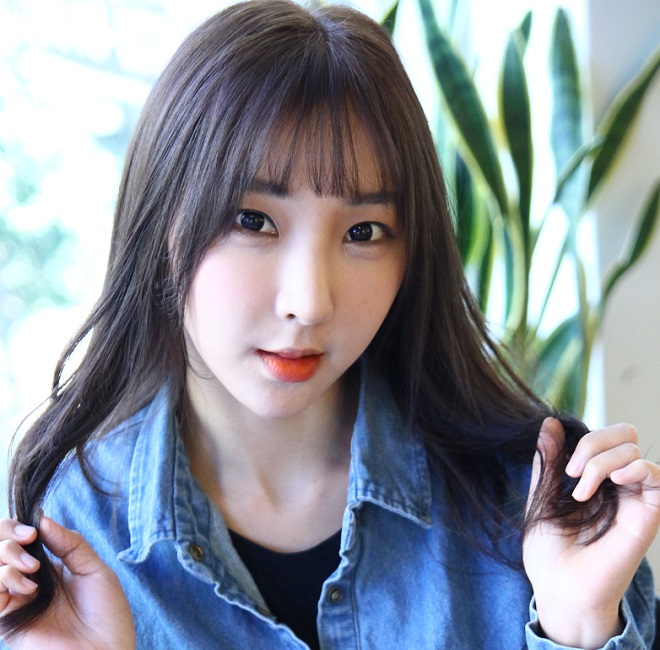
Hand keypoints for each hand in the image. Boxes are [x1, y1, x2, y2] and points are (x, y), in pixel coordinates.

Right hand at [0, 517, 134, 649]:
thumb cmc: (107, 613)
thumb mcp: (94, 569)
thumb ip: (70, 543)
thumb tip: (42, 519)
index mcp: (49, 567)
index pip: (19, 539)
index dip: (17, 527)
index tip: (32, 529)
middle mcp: (28, 582)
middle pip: (0, 549)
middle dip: (7, 537)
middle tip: (28, 539)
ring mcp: (16, 602)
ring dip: (7, 559)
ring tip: (32, 570)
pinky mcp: (8, 623)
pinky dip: (4, 582)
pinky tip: (28, 588)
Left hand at [523, 418, 659, 648]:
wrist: (559, 587)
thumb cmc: (548, 549)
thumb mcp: (542, 493)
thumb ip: (549, 459)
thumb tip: (550, 422)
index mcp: (593, 476)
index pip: (604, 436)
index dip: (585, 438)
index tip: (562, 466)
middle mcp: (617, 483)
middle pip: (624, 434)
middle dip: (594, 442)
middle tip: (572, 473)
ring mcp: (633, 497)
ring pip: (633, 450)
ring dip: (601, 461)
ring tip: (581, 491)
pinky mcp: (647, 514)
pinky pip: (656, 475)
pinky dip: (633, 468)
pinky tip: (613, 482)